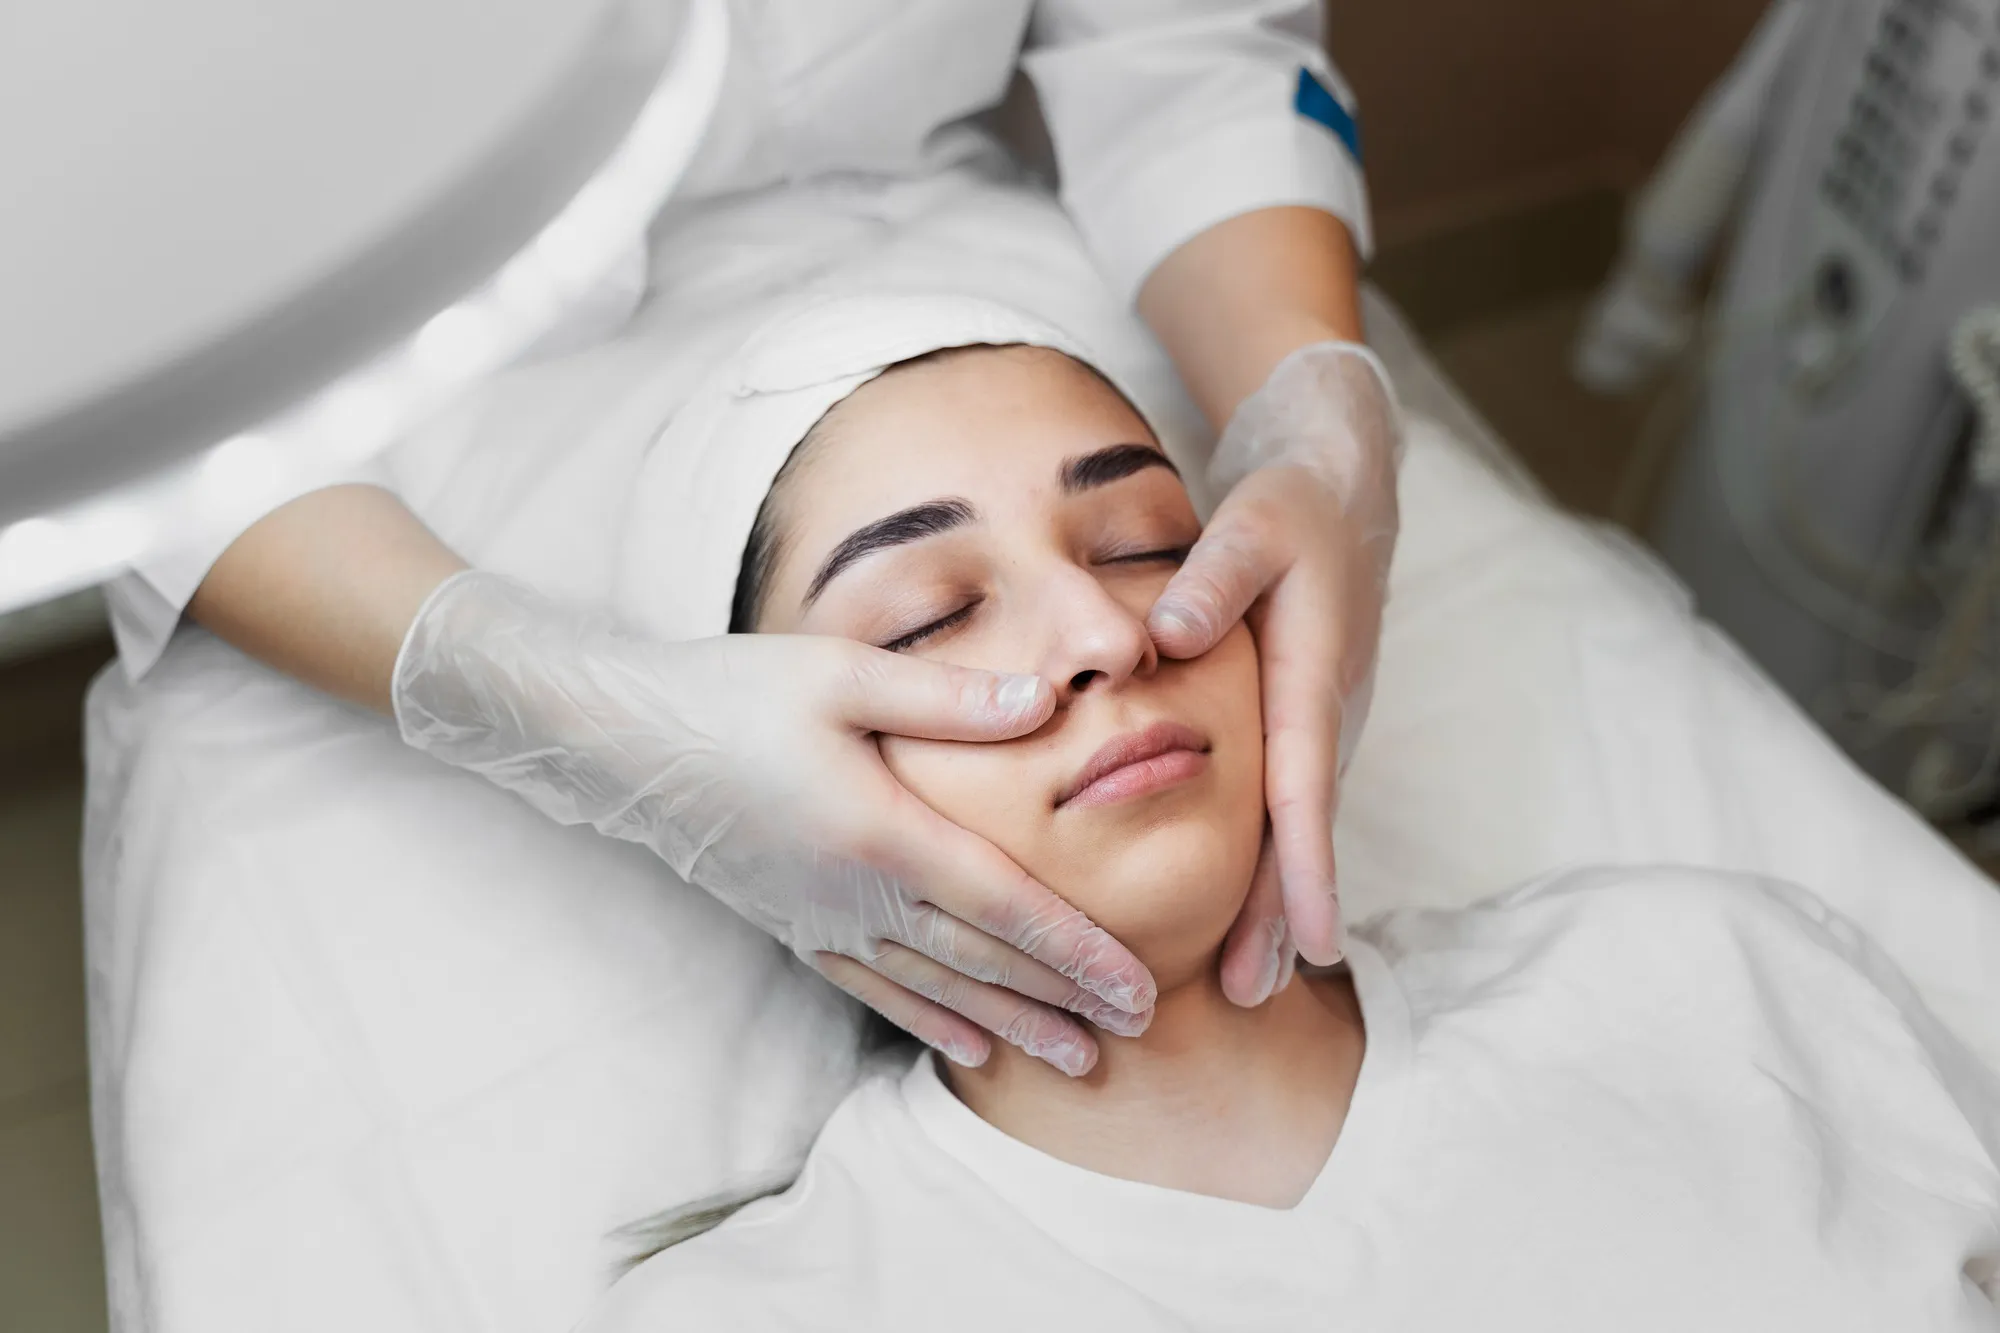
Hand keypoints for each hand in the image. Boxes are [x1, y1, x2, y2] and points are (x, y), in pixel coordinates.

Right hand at [393, 571, 1156, 1073]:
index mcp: (880, 834)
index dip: (1076, 951)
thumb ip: (950, 698)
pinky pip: (874, 989)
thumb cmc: (731, 695)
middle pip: (980, 962)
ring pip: (934, 988)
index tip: (1138, 986)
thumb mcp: (842, 673)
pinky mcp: (792, 925)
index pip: (1002, 906)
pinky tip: (964, 1046)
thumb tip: (1051, 701)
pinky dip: (926, 1019)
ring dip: (1009, 1024)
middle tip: (1136, 1033)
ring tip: (1074, 1059)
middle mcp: (855, 896)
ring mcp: (821, 920)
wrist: (618, 742)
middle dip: (1062, 999)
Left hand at [1146, 342, 1401, 1000]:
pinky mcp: (1302, 721)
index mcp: (1311, 676)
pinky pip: (1286, 805)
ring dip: (1276, 903)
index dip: (1306, 870)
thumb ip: (1213, 578)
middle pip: (1301, 833)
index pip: (1305, 788)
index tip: (1315, 942)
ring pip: (1295, 827)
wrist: (1343, 486)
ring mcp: (1319, 722)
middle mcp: (1324, 714)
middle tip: (1251, 997)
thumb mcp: (1251, 523)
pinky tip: (1244, 912)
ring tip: (1246, 983)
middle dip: (1283, 918)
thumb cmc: (1290, 507)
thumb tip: (1165, 639)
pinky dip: (1270, 862)